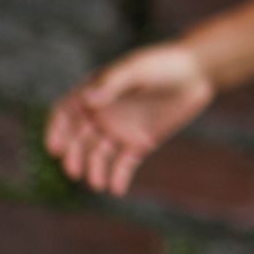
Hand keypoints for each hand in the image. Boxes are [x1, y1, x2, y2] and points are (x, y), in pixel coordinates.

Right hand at [47, 44, 216, 196]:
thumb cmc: (163, 64)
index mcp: (94, 94)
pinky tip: (116, 189)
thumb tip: (87, 100)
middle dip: (74, 156)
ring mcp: (120, 130)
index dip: (57, 131)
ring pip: (99, 155)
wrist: (197, 73)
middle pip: (78, 139)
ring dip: (94, 170)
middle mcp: (102, 114)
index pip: (65, 114)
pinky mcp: (140, 142)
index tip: (56, 148)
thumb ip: (112, 84)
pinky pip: (124, 164)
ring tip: (97, 184)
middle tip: (74, 170)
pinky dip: (118, 177)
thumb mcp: (136, 69)